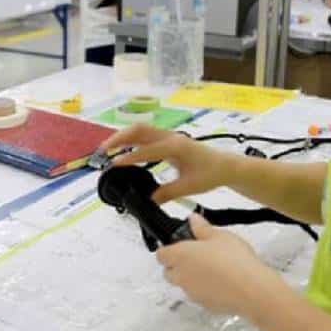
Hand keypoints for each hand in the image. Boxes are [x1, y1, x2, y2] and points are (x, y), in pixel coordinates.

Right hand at [100, 125, 235, 202]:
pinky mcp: (167, 139)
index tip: (115, 164)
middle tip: (104, 150)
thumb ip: (167, 193)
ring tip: (107, 148)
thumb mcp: (189, 187)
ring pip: (140, 129)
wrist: (226, 166)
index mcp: (176, 147)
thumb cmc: (210, 174)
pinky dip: (130, 138)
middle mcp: (170, 137)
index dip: (130, 157)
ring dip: (123, 136)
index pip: (148, 150)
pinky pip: (145, 134)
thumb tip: (148, 200)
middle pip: (139, 130)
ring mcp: (168, 136)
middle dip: (119, 138)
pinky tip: (122, 148)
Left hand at [157, 214, 287, 315]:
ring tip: (212, 268)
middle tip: (194, 255)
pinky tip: (223, 283)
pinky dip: (206, 290)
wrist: (252, 290)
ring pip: (184, 285)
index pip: (161, 254)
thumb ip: (202, 227)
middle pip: (169, 272)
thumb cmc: (233, 259)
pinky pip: (200, 296)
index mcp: (179, 256)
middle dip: (177, 265)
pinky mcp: (207, 306)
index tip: (178, 243)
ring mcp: (193, 293)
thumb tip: (193, 220)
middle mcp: (181, 276)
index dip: (167, 248)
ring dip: (192, 278)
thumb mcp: (219, 235)